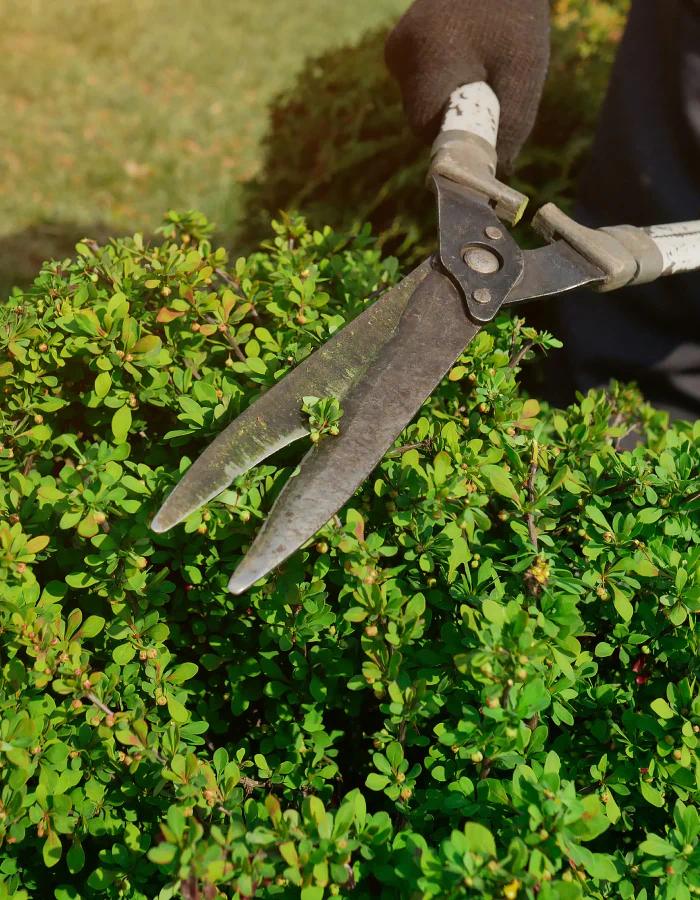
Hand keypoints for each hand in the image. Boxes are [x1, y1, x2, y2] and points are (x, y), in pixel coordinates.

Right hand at [385, 0, 550, 167]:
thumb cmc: (515, 17)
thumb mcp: (524, 71)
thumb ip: (511, 125)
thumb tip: (497, 169)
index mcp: (428, 56)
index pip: (424, 126)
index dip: (452, 139)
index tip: (480, 135)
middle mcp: (402, 52)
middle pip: (421, 117)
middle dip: (455, 119)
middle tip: (489, 96)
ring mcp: (396, 48)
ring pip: (420, 102)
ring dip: (449, 100)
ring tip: (480, 69)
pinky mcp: (398, 46)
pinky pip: (419, 85)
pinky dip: (443, 84)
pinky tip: (463, 59)